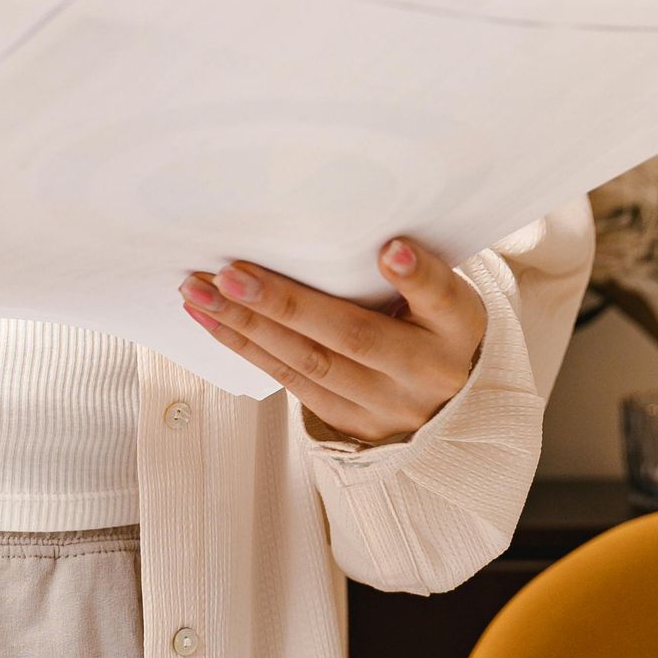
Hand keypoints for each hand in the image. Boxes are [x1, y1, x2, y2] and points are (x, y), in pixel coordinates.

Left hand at [179, 237, 485, 444]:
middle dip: (284, 304)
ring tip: (200, 293)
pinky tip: (214, 321)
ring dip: (246, 327)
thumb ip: (409, 269)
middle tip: (229, 275)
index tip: (391, 249)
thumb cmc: (437, 328)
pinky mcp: (353, 423)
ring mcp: (388, 405)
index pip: (440, 296)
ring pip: (309, 364)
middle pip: (352, 336)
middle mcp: (425, 371)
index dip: (415, 275)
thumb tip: (363, 234)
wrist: (455, 404)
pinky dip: (248, 348)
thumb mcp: (443, 296)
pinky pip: (292, 383)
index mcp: (457, 326)